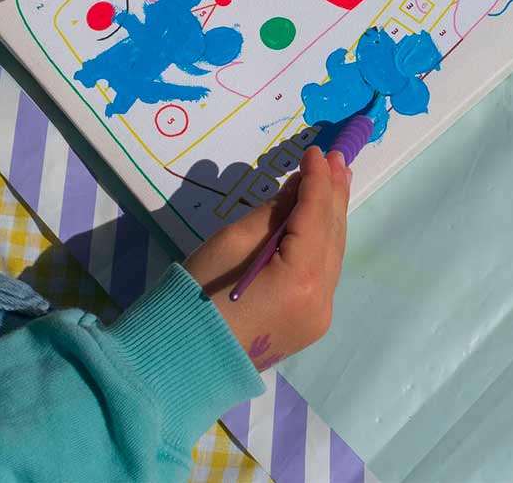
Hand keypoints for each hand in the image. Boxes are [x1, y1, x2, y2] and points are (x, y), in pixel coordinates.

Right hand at [184, 147, 350, 369]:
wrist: (176, 361)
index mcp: (300, 280)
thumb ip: (274, 213)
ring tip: (336, 180)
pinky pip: (323, 272)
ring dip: (332, 215)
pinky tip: (321, 220)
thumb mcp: (231, 241)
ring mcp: (319, 316)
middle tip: (336, 158)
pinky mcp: (310, 323)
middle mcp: (321, 300)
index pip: (315, 217)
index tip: (315, 151)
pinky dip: (323, 241)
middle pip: (332, 235)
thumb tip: (299, 189)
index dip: (317, 180)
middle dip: (333, 194)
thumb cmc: (195, 295)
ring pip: (332, 253)